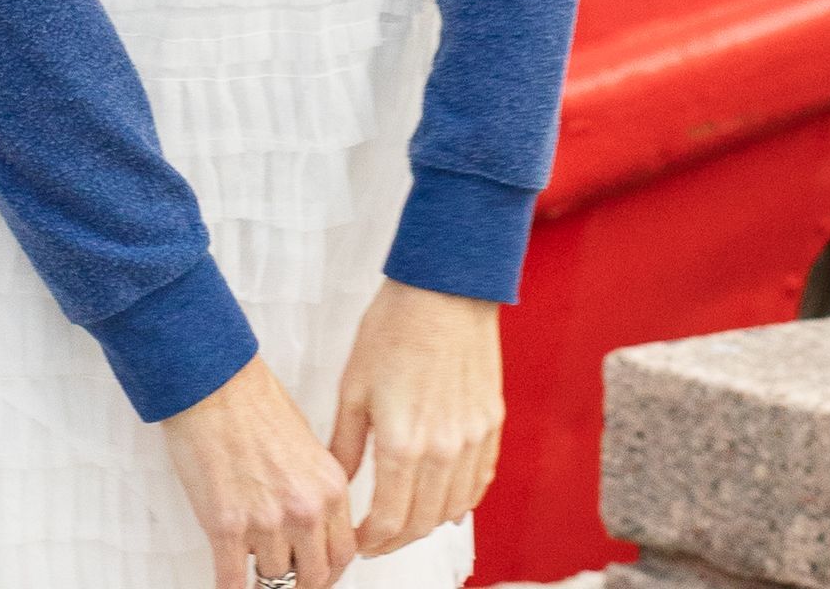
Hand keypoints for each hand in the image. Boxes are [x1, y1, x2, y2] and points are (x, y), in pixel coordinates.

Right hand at [163, 355, 356, 588]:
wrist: (212, 382)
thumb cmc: (253, 401)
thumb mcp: (307, 444)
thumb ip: (315, 488)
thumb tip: (312, 526)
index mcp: (330, 485)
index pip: (344, 553)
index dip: (329, 572)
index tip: (316, 575)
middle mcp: (305, 509)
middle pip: (315, 577)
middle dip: (299, 583)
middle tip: (285, 581)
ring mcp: (266, 522)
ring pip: (273, 581)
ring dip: (262, 578)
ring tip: (251, 566)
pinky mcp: (227, 528)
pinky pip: (233, 583)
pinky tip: (228, 585)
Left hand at [329, 279, 503, 557]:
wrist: (445, 287)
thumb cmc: (394, 327)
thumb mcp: (354, 386)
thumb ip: (347, 445)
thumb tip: (338, 484)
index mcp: (404, 444)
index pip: (389, 521)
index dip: (371, 541)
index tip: (359, 541)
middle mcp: (443, 451)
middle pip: (422, 523)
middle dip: (396, 540)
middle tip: (378, 539)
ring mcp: (472, 439)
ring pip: (453, 509)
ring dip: (427, 523)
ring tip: (406, 518)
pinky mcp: (491, 424)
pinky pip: (480, 481)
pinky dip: (460, 499)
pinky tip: (444, 498)